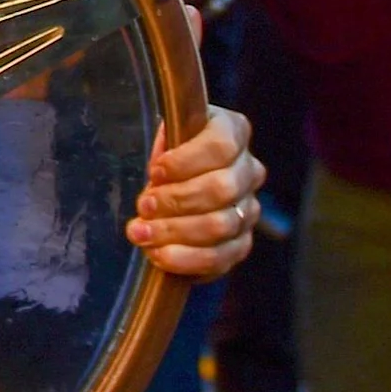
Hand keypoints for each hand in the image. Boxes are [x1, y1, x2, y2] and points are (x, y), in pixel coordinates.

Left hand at [127, 101, 263, 280]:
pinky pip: (220, 258)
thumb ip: (165, 148)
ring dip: (174, 231)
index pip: (221, 146)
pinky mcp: (241, 244)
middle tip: (144, 205)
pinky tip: (158, 254)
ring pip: (220, 225)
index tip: (155, 171)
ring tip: (141, 233)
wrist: (182, 184)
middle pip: (221, 188)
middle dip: (176, 200)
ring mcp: (249, 210)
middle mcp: (249, 171)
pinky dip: (185, 259)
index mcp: (233, 132)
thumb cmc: (172, 157)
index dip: (185, 161)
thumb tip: (159, 174)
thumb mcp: (166, 139)